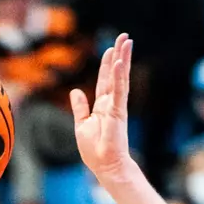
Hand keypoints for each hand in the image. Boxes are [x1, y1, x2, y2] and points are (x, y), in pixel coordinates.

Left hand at [70, 33, 135, 184]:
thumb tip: (76, 91)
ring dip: (123, 59)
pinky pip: (119, 91)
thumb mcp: (82, 125)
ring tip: (127, 41)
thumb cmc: (95, 151)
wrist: (105, 167)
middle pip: (115, 74)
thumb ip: (80, 108)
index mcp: (102, 107)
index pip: (105, 81)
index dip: (107, 65)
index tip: (111, 49)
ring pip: (120, 78)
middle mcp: (111, 104)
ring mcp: (116, 107)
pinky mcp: (118, 113)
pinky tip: (120, 62)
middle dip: (118, 55)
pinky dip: (119, 77)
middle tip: (124, 37)